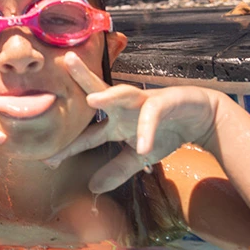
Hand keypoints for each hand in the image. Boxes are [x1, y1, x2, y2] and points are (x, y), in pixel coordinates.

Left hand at [44, 52, 219, 192]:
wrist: (202, 119)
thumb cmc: (165, 132)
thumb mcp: (139, 157)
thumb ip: (117, 170)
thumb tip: (93, 187)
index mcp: (114, 122)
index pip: (86, 134)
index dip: (68, 147)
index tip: (48, 161)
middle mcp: (124, 107)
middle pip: (98, 90)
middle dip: (81, 76)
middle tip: (64, 62)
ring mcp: (144, 101)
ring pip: (124, 93)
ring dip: (109, 94)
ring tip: (93, 100)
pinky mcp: (166, 102)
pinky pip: (154, 114)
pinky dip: (148, 129)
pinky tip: (142, 145)